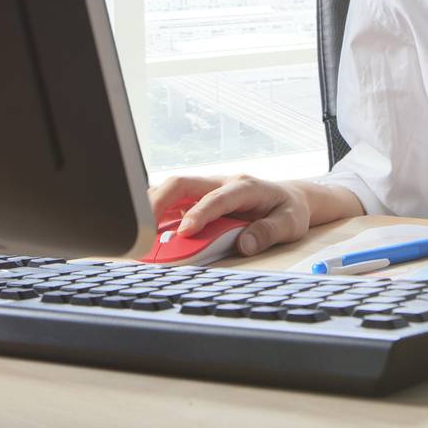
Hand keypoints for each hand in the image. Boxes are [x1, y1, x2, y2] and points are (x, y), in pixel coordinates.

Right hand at [148, 174, 311, 257]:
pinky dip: (156, 213)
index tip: (184, 233)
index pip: (217, 196)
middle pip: (182, 183)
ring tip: (138, 231)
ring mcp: (207, 189)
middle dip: (158, 202)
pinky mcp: (198, 199)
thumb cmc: (288, 209)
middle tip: (143, 229)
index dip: (199, 214)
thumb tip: (244, 245)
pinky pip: (172, 201)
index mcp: (245, 186)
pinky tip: (146, 230)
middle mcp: (221, 182)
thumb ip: (268, 233)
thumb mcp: (289, 223)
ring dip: (152, 207)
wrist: (290, 197)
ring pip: (172, 189)